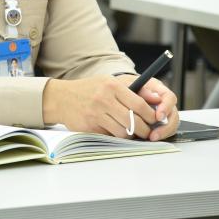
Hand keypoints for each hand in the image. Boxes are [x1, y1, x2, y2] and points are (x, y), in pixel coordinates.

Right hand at [42, 75, 178, 140]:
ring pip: (123, 132)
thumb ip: (132, 90)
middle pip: (134, 121)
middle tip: (147, 131)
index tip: (155, 120)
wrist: (61, 98)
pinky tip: (113, 130)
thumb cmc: (90, 89)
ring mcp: (96, 114)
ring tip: (131, 131)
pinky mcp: (89, 127)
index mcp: (112, 86)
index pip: (139, 105)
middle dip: (144, 130)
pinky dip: (115, 135)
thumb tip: (156, 99)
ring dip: (130, 135)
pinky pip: (110, 136)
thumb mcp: (110, 82)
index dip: (151, 115)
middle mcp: (104, 99)